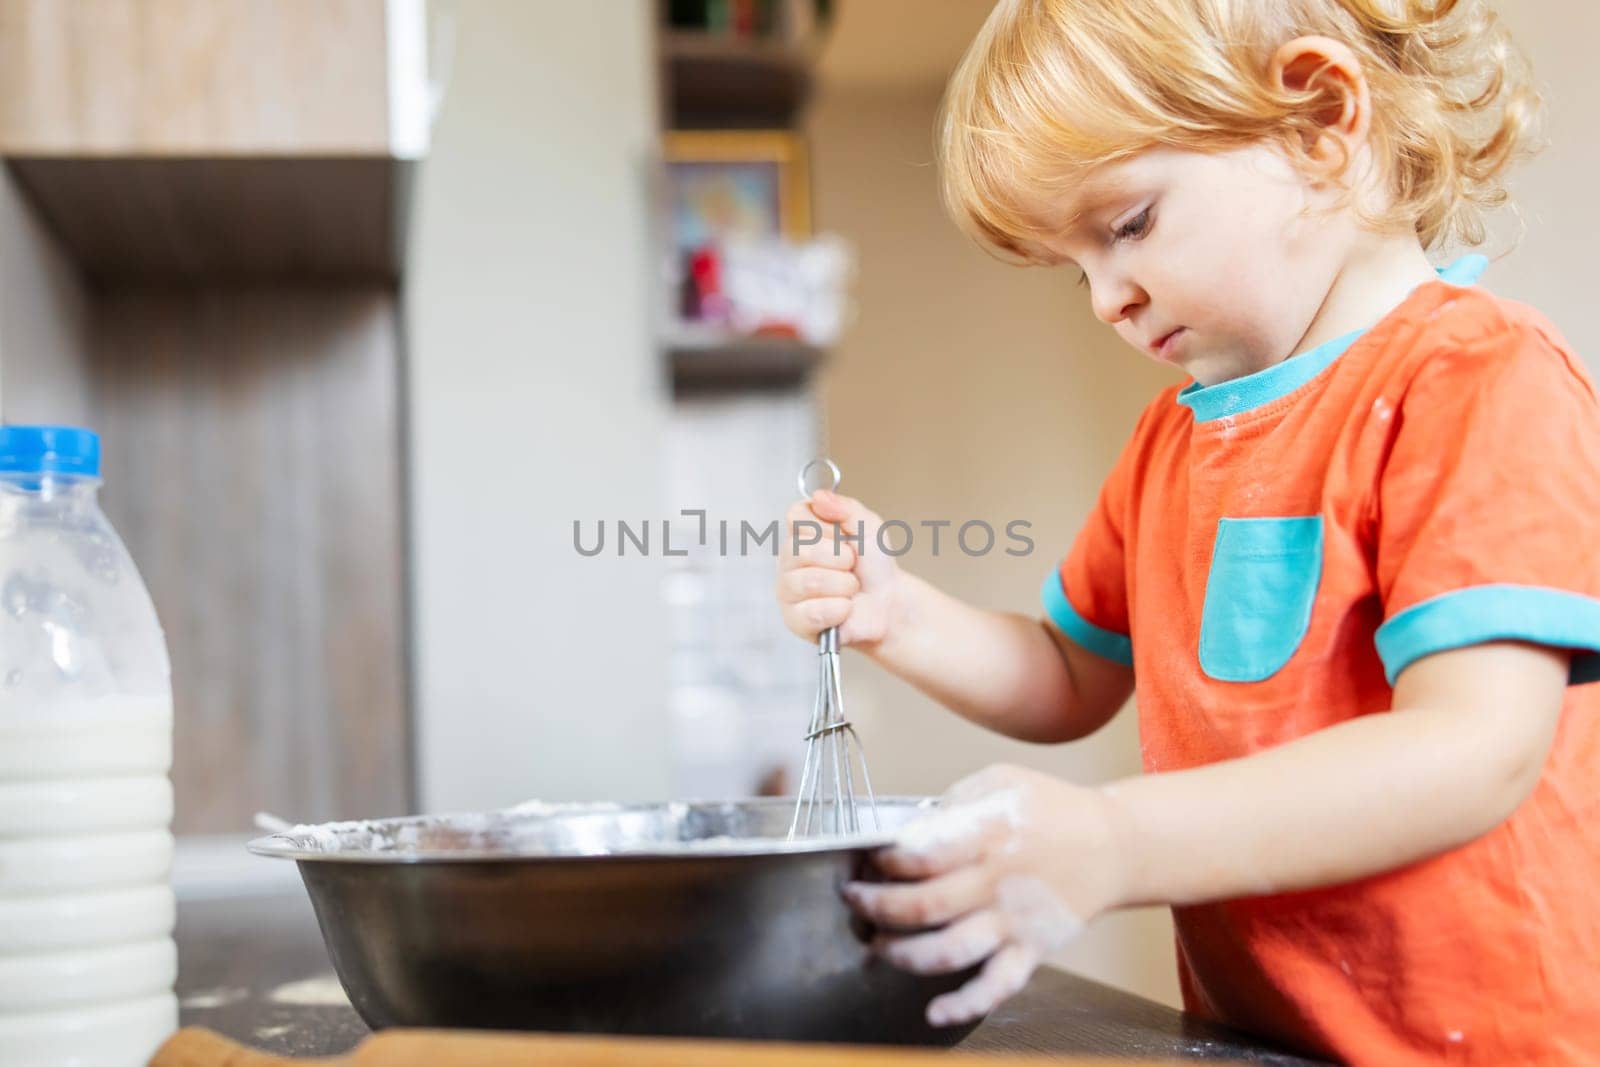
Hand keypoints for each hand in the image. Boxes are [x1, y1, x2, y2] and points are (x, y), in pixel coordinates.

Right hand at [776, 488, 903, 648]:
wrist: (890, 603)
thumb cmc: (874, 566)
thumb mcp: (868, 526)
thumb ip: (845, 507)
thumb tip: (818, 496)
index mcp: (800, 534)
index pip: (794, 516)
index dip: (825, 527)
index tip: (844, 538)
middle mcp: (788, 560)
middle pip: (801, 550)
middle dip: (840, 559)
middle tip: (851, 567)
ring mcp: (788, 591)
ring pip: (809, 581)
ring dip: (843, 585)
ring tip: (850, 588)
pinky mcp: (795, 621)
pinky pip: (812, 612)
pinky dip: (839, 610)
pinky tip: (844, 609)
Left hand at [842, 764, 1127, 1026]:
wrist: (1114, 844)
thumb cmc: (1052, 809)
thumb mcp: (1000, 782)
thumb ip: (952, 804)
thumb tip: (908, 833)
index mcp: (988, 833)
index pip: (920, 854)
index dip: (883, 861)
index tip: (868, 859)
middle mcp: (998, 881)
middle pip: (922, 906)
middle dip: (875, 907)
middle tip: (854, 901)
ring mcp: (1015, 920)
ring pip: (948, 951)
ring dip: (902, 954)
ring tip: (878, 944)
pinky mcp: (1032, 949)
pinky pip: (996, 986)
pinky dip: (964, 1005)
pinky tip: (935, 1012)